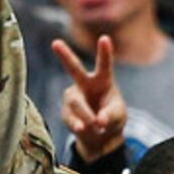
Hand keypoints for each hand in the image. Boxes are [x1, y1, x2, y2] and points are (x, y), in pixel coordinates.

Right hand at [53, 34, 127, 161]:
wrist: (99, 135)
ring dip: (87, 116)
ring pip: (76, 103)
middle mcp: (85, 84)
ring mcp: (73, 97)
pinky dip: (79, 125)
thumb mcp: (118, 116)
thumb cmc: (112, 118)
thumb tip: (98, 121)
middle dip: (64, 55)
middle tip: (55, 43)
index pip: (104, 64)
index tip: (105, 38)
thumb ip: (110, 116)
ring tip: (97, 127)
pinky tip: (82, 129)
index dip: (104, 52)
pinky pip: (71, 118)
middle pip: (74, 68)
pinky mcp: (66, 111)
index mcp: (102, 80)